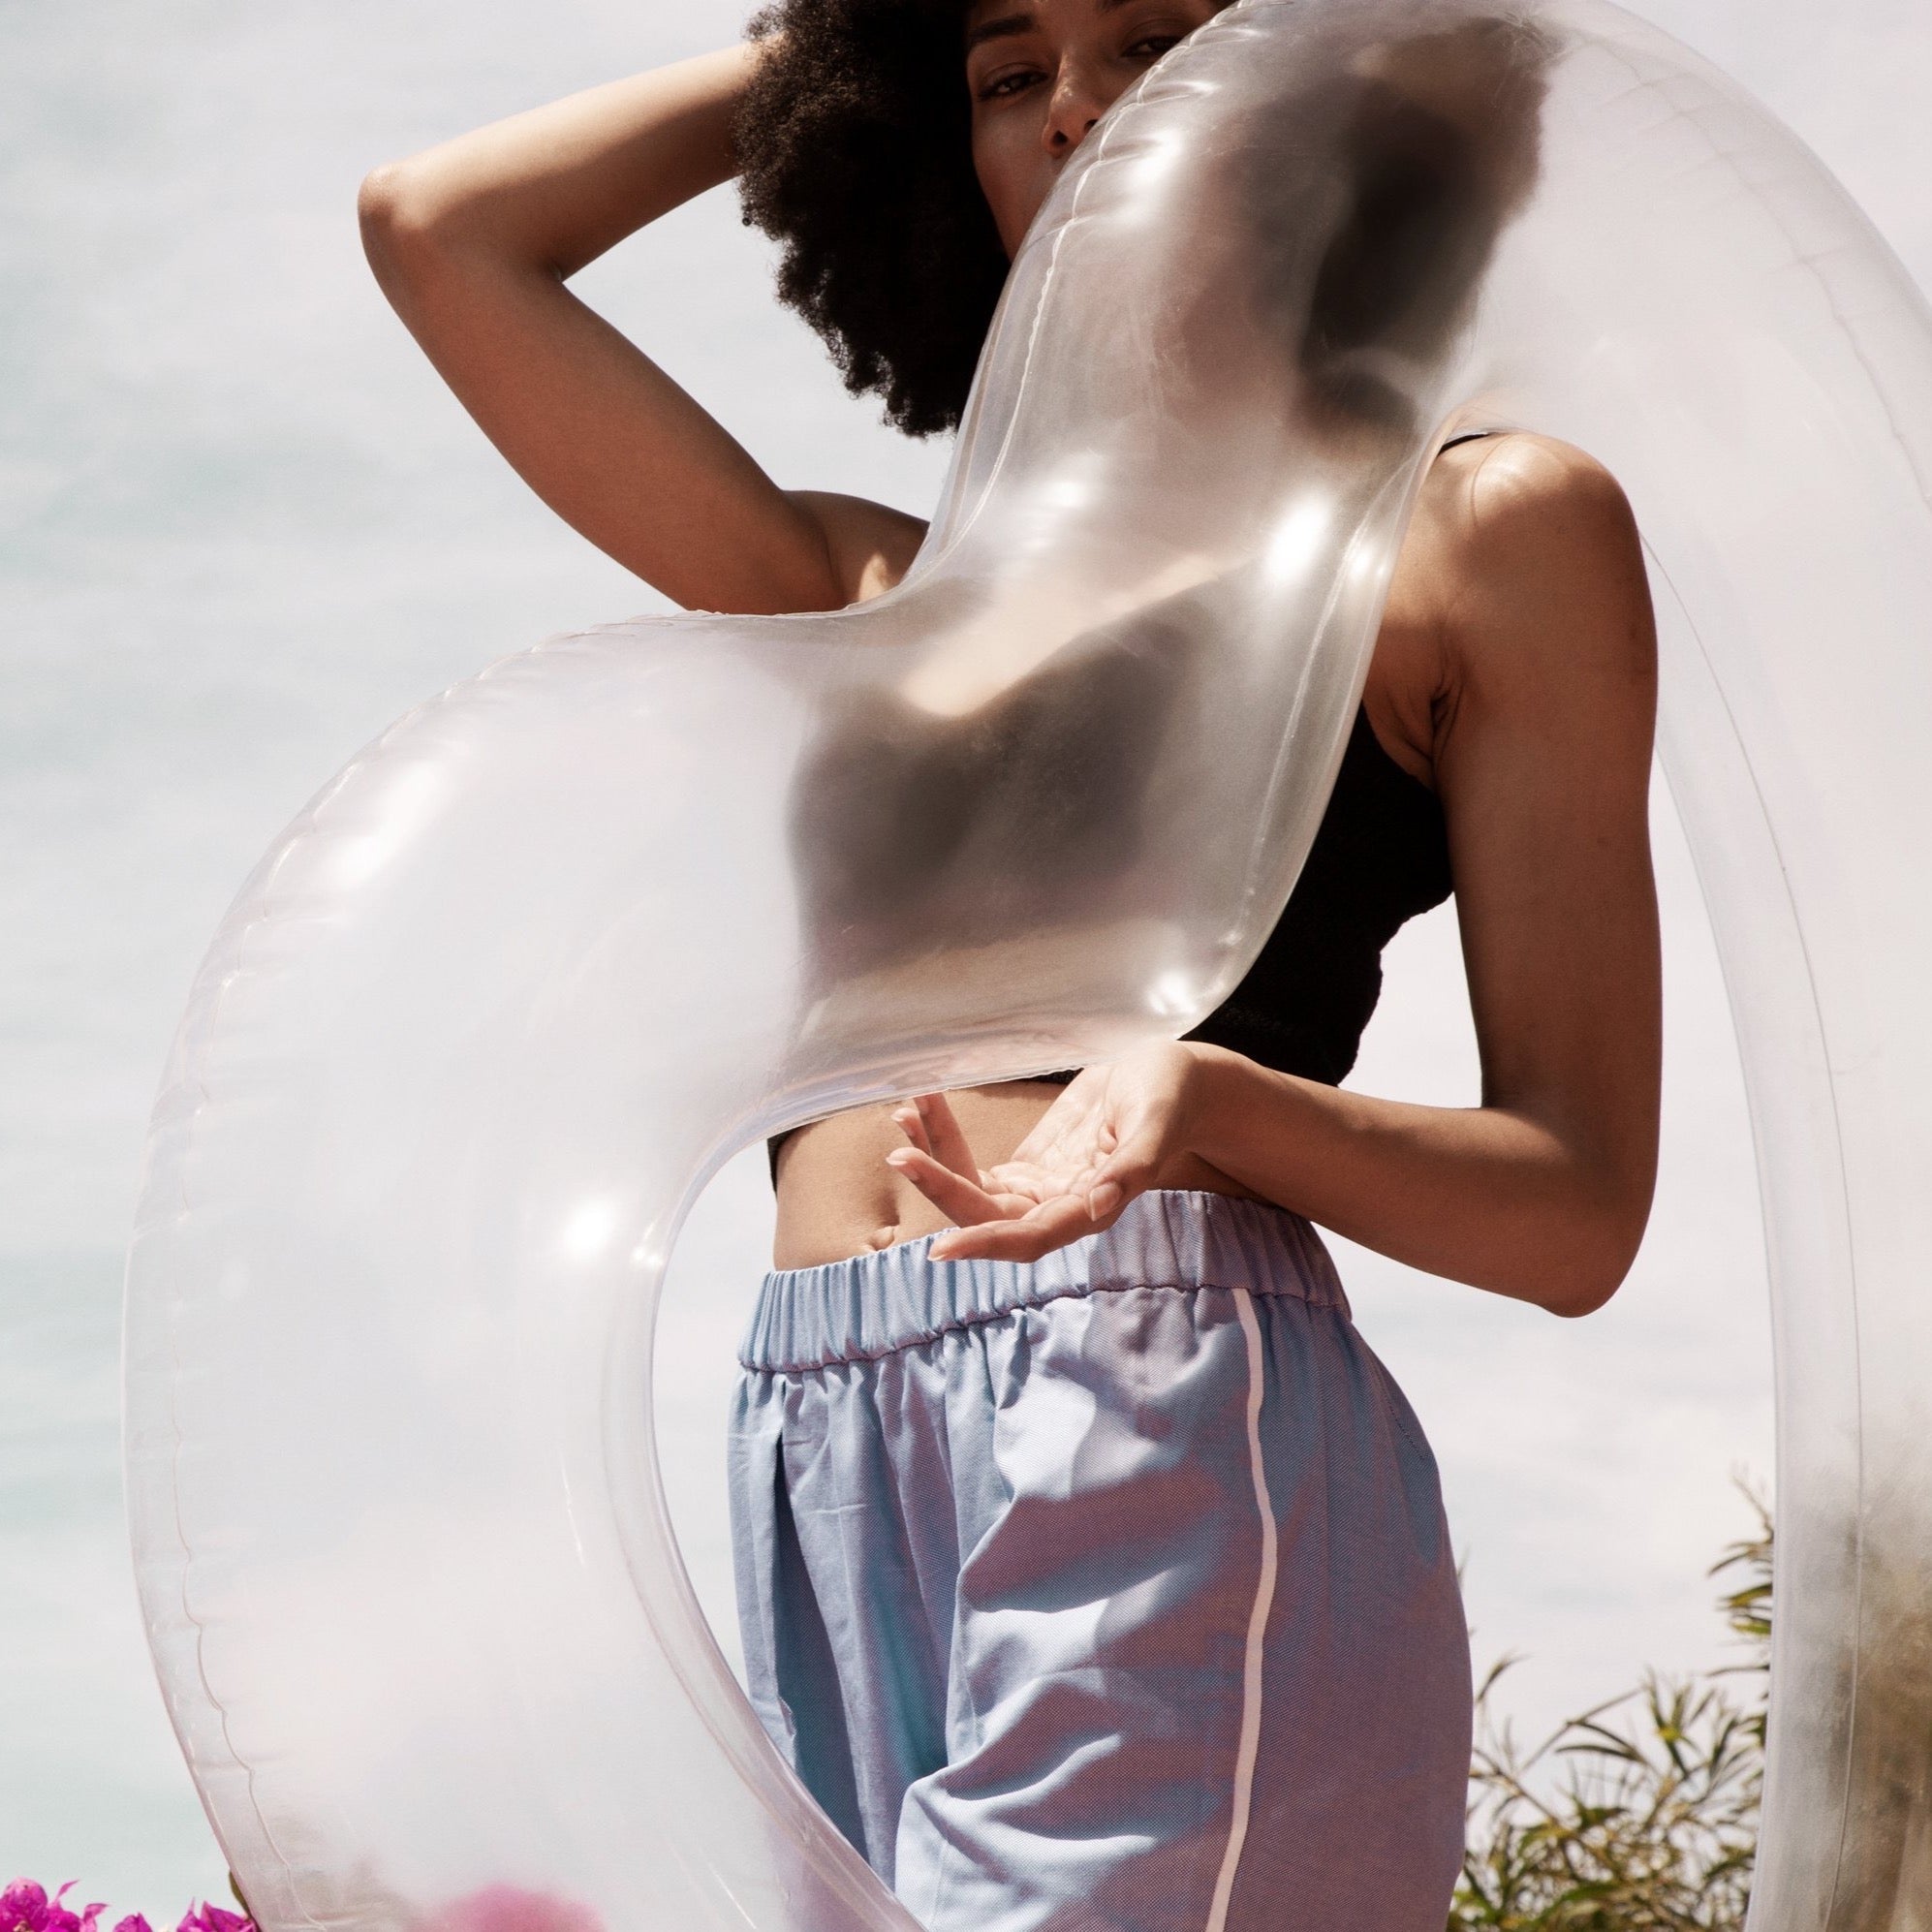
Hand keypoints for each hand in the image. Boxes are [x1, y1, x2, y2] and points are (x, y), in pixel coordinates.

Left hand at [884, 1042, 1207, 1261]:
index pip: (1028, 1239)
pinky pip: (973, 1162)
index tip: (940, 1248)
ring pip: (971, 1188)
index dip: (985, 1245)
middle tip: (900, 1153)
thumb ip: (1133, 1166)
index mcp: (1090, 1209)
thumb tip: (1098, 1205)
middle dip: (940, 1187)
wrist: (1175, 1082)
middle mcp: (1056, 1209)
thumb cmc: (1173, 1098)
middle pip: (984, 1215)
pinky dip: (944, 1138)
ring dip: (933, 1156)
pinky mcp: (1027, 1168)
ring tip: (905, 1111)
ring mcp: (1037, 1190)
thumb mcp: (1157, 1122)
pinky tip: (920, 1109)